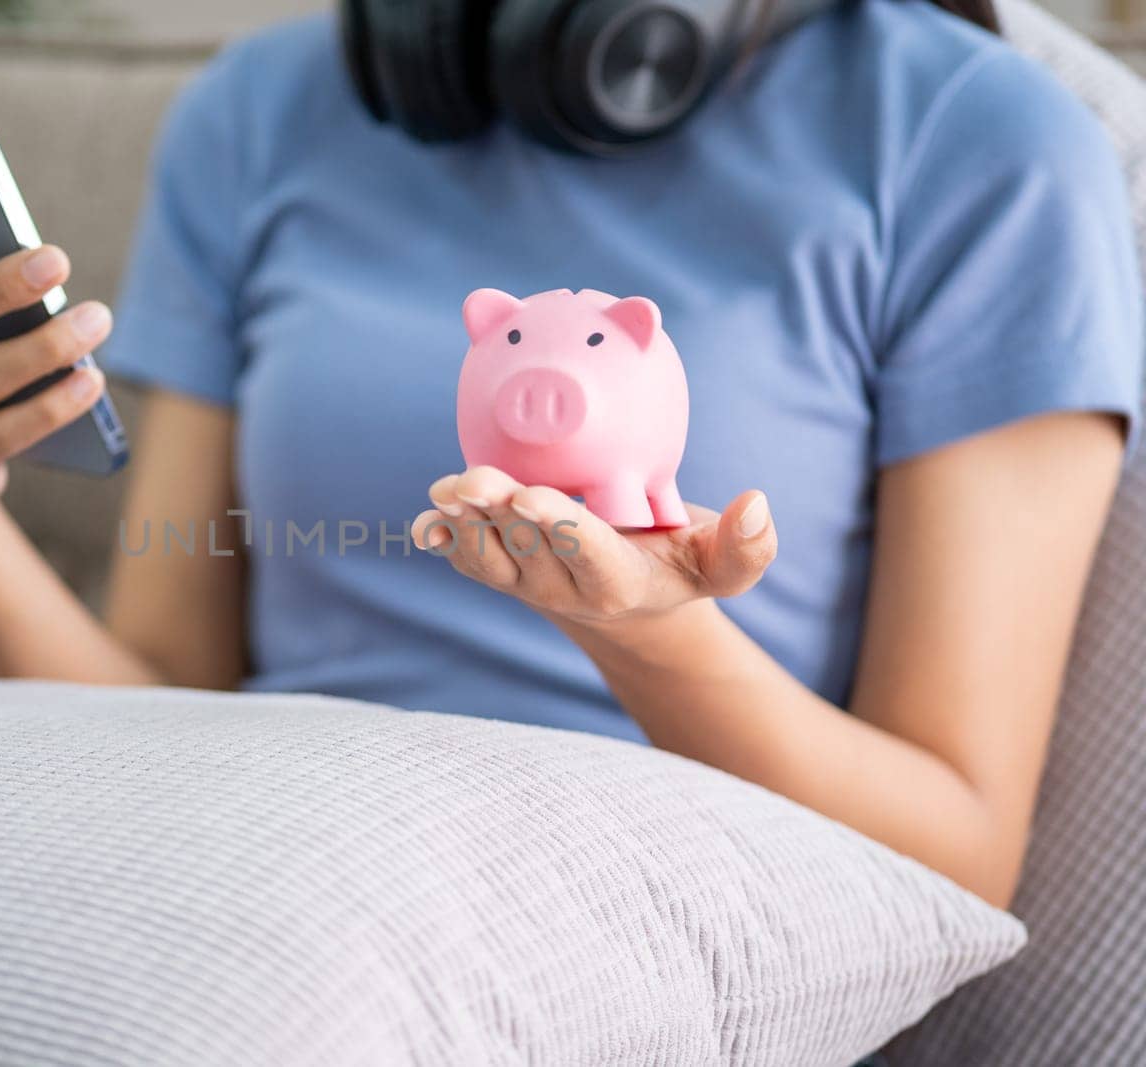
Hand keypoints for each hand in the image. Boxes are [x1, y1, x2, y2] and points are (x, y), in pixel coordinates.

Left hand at [411, 466, 776, 634]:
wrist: (625, 589)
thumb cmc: (675, 559)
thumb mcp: (719, 564)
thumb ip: (746, 548)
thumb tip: (757, 504)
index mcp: (617, 583)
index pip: (586, 554)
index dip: (558, 527)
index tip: (534, 496)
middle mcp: (562, 587)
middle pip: (526, 547)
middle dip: (498, 512)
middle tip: (476, 480)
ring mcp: (522, 583)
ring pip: (486, 554)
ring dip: (464, 521)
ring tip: (449, 489)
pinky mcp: (494, 570)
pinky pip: (462, 558)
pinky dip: (442, 540)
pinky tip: (427, 523)